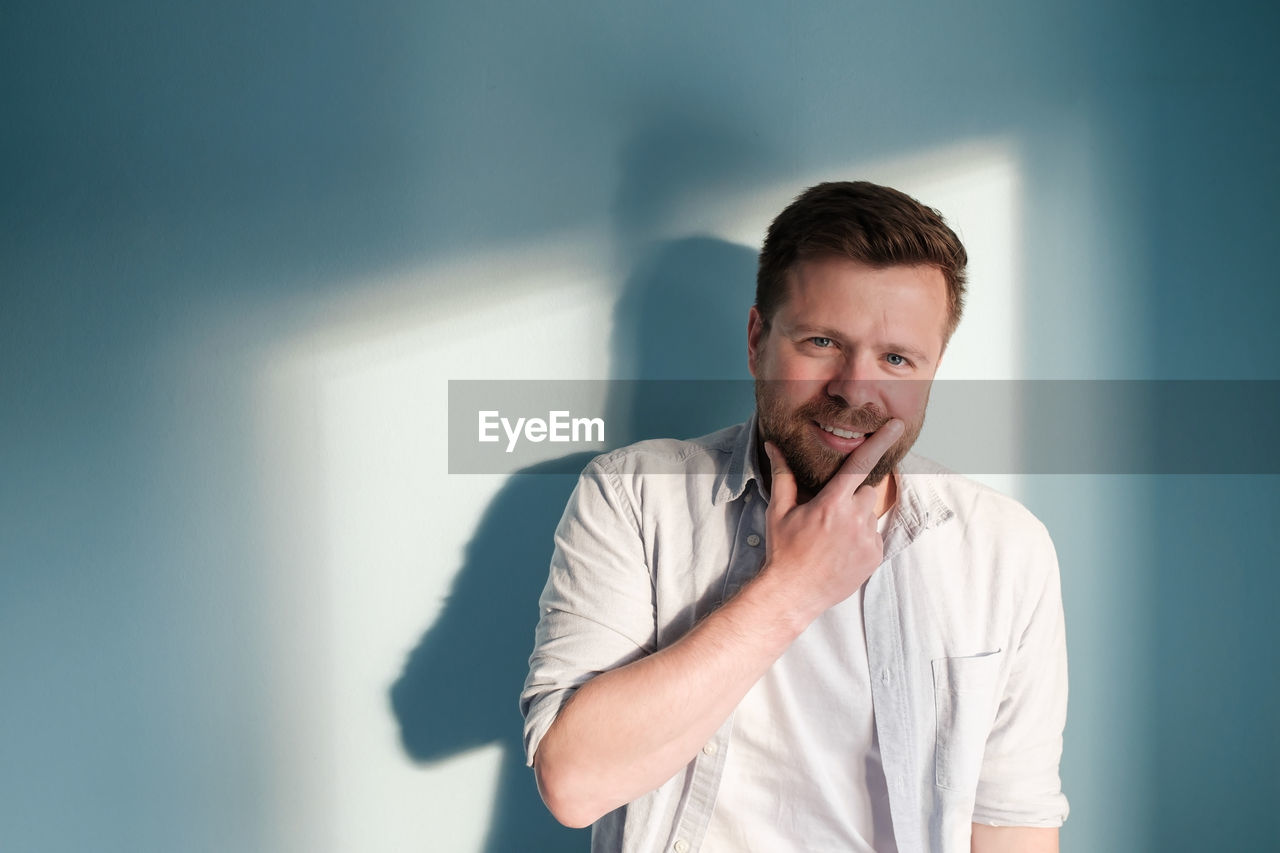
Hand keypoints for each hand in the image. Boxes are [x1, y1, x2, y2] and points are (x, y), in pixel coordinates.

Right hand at [759, 419, 905, 618]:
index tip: (896, 425)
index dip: (880, 441)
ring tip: (832, 537)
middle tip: (830, 513)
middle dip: (852, 495)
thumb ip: (783, 475)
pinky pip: (874, 536)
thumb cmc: (783, 550)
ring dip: (856, 518)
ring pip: (869, 514)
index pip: (860, 464)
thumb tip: (773, 446)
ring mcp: (868, 540)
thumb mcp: (778, 511)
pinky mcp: (875, 557)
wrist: (793, 593)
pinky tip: (841, 550)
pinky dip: (861, 538)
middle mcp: (854, 519)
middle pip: (866, 490)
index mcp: (832, 503)